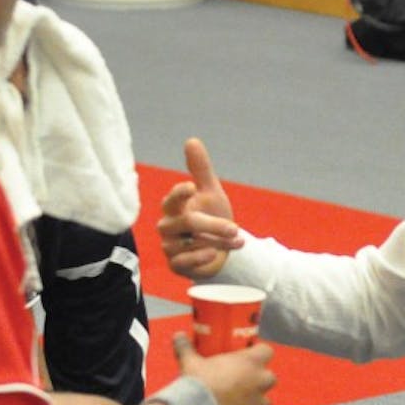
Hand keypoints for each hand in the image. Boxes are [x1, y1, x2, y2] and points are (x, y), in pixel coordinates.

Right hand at [158, 137, 243, 278]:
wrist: (218, 250)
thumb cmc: (210, 217)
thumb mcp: (210, 193)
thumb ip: (200, 169)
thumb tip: (191, 140)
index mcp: (174, 206)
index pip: (172, 198)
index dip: (180, 193)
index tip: (192, 186)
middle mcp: (168, 225)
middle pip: (187, 222)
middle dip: (214, 224)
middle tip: (235, 227)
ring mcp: (169, 246)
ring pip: (189, 242)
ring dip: (216, 241)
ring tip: (236, 240)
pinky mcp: (175, 264)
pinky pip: (183, 261)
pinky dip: (200, 257)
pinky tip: (214, 254)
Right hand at [172, 334, 275, 404]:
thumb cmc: (196, 383)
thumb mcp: (190, 362)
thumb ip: (186, 348)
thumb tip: (178, 336)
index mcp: (249, 362)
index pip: (266, 351)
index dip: (259, 354)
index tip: (249, 356)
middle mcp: (259, 382)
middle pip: (269, 378)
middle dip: (259, 380)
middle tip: (242, 382)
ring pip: (265, 403)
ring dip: (254, 404)